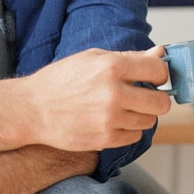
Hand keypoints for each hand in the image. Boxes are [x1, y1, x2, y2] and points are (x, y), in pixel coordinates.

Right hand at [14, 46, 171, 151]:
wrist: (32, 109)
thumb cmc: (62, 80)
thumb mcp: (93, 58)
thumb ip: (130, 57)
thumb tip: (160, 53)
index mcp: (112, 67)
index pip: (159, 70)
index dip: (160, 74)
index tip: (154, 77)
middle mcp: (113, 93)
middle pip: (161, 102)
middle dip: (156, 99)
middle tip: (144, 96)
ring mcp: (109, 119)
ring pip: (150, 121)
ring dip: (141, 115)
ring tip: (123, 108)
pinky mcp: (104, 140)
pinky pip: (135, 137)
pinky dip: (129, 130)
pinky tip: (113, 121)